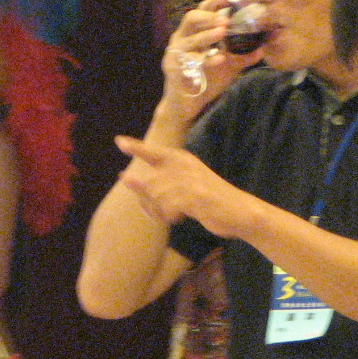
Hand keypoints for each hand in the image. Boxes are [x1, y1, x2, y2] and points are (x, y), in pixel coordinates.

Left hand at [116, 136, 260, 237]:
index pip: (153, 151)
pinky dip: (170, 216)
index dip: (135, 147)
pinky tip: (181, 217)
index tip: (118, 141)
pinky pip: (167, 209)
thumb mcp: (184, 185)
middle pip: (149, 184)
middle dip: (150, 201)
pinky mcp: (193, 197)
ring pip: (156, 197)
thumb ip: (156, 182)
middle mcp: (183, 165)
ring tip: (174, 214)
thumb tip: (125, 178)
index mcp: (182, 158)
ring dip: (160, 211)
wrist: (239, 211)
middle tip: (166, 210)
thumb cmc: (209, 200)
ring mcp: (189, 181)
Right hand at [159, 0, 263, 122]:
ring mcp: (176, 54)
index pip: (203, 10)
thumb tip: (266, 45)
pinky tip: (219, 59)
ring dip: (206, 35)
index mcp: (194, 32)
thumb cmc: (207, 80)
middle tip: (225, 19)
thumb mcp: (229, 65)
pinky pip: (189, 62)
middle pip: (190, 18)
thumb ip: (244, 54)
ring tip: (222, 32)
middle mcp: (182, 39)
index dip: (216, 1)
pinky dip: (205, 59)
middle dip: (208, 16)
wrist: (187, 107)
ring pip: (188, 40)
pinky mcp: (174, 70)